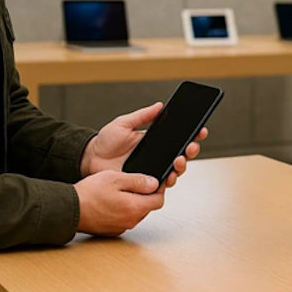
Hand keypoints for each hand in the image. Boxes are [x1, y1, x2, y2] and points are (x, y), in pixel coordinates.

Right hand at [74, 171, 163, 235]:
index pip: (158, 200)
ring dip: (133, 202)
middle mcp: (130, 221)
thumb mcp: (115, 178)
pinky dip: (122, 210)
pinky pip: (124, 218)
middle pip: (147, 207)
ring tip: (118, 191)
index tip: (153, 181)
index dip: (158, 189)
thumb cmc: (89, 194)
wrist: (70, 210)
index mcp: (134, 207)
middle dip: (145, 195)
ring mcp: (121, 227)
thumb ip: (138, 181)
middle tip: (132, 183)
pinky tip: (111, 201)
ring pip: (136, 213)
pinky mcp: (112, 230)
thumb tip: (154, 183)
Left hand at [80, 102, 207, 188]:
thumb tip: (160, 106)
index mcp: (155, 141)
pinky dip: (168, 181)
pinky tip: (169, 176)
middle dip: (191, 150)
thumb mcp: (124, 123)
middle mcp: (157, 156)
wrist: (90, 159)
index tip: (201, 129)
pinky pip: (161, 185)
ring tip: (179, 160)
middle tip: (191, 146)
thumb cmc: (105, 141)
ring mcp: (152, 170)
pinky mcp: (145, 184)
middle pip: (182, 155)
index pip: (178, 137)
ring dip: (182, 166)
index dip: (192, 134)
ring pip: (175, 171)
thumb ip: (142, 116)